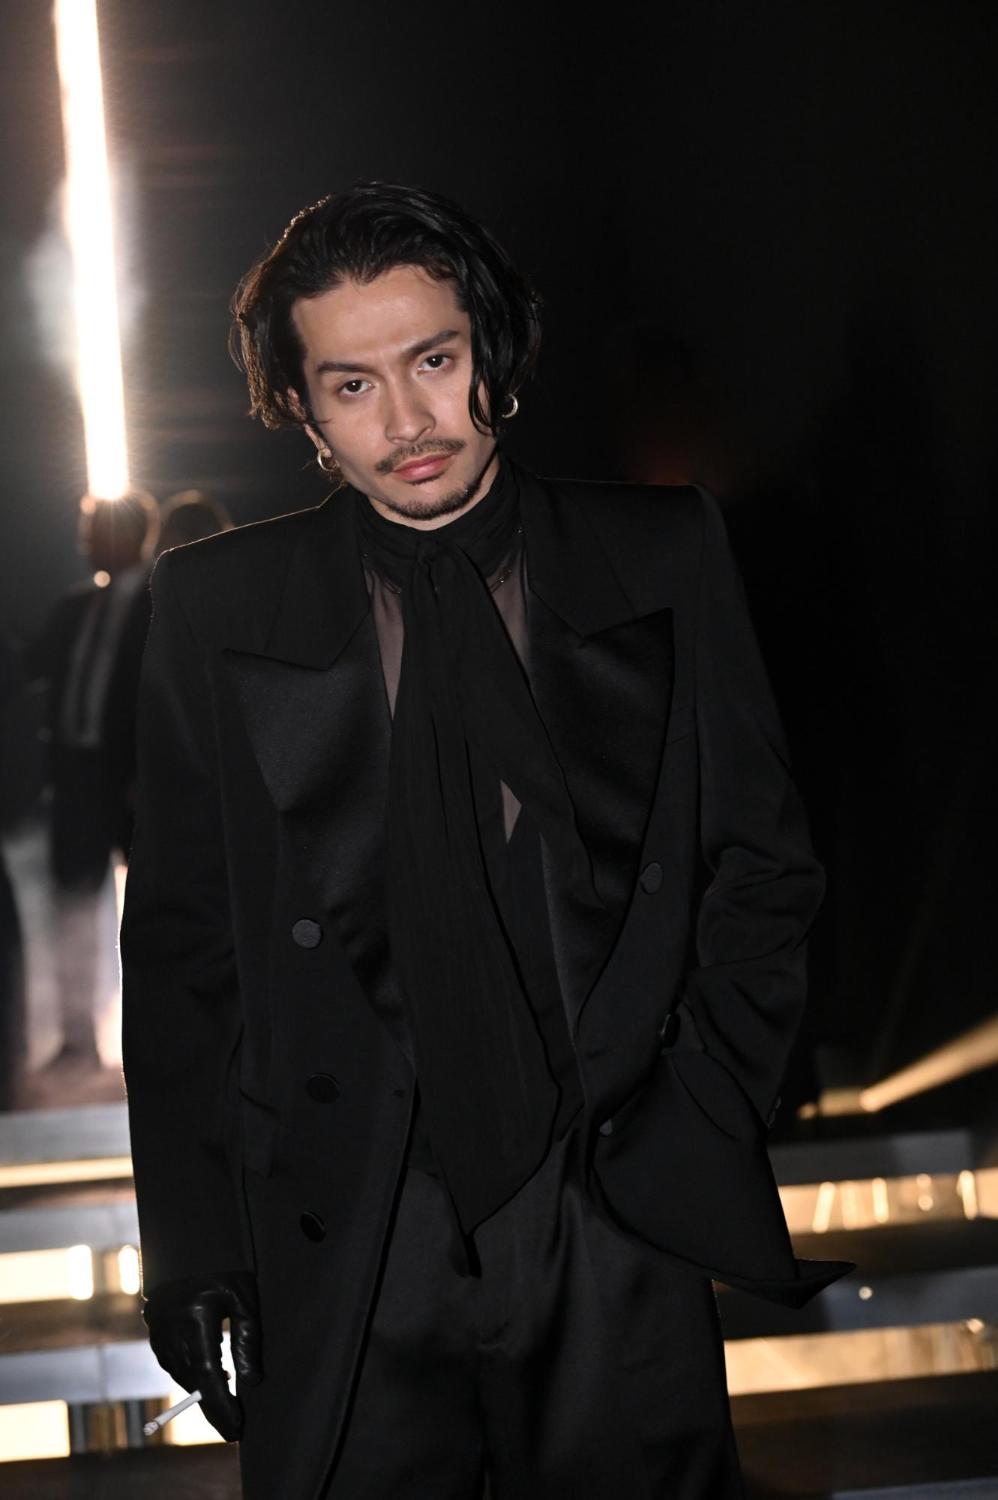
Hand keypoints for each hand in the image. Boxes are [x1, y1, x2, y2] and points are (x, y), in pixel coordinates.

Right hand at [142, 1269, 261, 1440]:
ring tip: (226, 1400)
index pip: (209, 1375)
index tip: (236, 1428)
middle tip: (234, 1427)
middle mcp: (172, 1329)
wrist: (188, 1244)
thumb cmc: (224, 1267)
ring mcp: (158, 1330)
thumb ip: (247, 1340)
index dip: (221, 1406)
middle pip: (193, 1382)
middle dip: (213, 1407)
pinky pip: (172, 1362)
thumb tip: (251, 1382)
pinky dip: (190, 1373)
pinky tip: (209, 1374)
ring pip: (181, 1375)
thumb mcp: (244, 1298)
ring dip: (202, 1390)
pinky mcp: (154, 1330)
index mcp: (196, 1318)